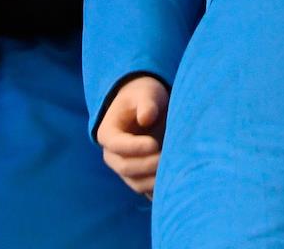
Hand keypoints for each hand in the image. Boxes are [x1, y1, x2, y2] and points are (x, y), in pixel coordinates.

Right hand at [96, 75, 169, 197]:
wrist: (147, 106)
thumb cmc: (145, 96)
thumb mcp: (146, 93)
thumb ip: (146, 103)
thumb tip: (146, 118)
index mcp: (108, 133)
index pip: (117, 145)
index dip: (135, 148)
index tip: (154, 144)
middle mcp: (112, 156)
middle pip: (125, 168)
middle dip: (147, 165)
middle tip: (167, 158)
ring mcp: (125, 170)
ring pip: (136, 184)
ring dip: (154, 180)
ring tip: (174, 170)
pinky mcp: (139, 178)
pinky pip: (148, 191)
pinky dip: (160, 190)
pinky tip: (175, 183)